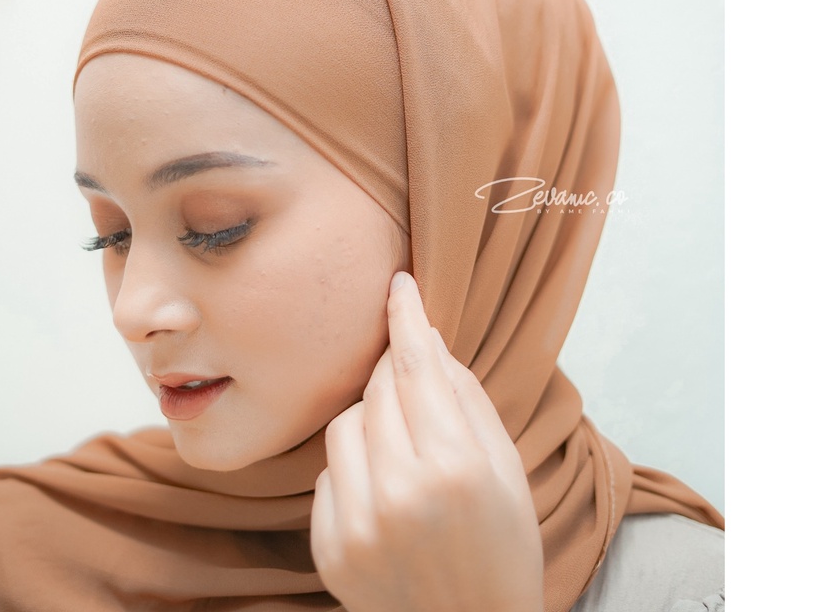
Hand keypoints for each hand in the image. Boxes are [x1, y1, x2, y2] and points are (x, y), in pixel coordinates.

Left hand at [310, 271, 543, 611]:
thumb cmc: (501, 546)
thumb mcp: (505, 467)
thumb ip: (464, 396)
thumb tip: (424, 339)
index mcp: (455, 468)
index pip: (417, 367)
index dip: (406, 317)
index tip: (399, 283)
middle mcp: (400, 494)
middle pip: (377, 389)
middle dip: (395, 378)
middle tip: (419, 399)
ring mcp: (358, 526)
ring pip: (344, 423)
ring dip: (371, 422)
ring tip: (403, 455)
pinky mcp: (329, 548)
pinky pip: (327, 472)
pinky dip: (352, 468)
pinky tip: (383, 495)